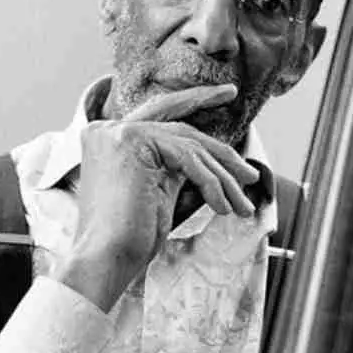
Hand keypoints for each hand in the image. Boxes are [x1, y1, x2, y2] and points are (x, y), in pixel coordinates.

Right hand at [55, 84, 260, 311]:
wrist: (105, 258)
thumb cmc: (130, 236)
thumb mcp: (160, 191)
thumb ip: (178, 167)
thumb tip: (218, 161)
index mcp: (109, 137)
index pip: (162, 114)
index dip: (196, 100)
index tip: (226, 93)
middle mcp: (110, 128)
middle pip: (179, 123)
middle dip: (221, 142)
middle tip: (248, 159)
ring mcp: (119, 132)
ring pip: (189, 144)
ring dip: (222, 177)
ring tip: (242, 204)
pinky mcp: (133, 141)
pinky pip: (187, 157)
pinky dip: (210, 183)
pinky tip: (221, 207)